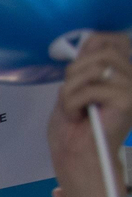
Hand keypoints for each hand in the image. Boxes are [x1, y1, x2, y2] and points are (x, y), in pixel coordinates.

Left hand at [47, 32, 131, 196]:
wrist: (76, 157)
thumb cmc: (72, 128)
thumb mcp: (73, 88)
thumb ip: (83, 66)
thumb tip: (86, 44)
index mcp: (121, 73)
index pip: (111, 40)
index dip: (88, 48)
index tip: (74, 71)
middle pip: (100, 51)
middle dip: (74, 72)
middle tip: (69, 96)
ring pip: (93, 69)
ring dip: (71, 90)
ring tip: (73, 109)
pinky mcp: (127, 100)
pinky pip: (89, 89)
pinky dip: (72, 103)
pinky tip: (77, 117)